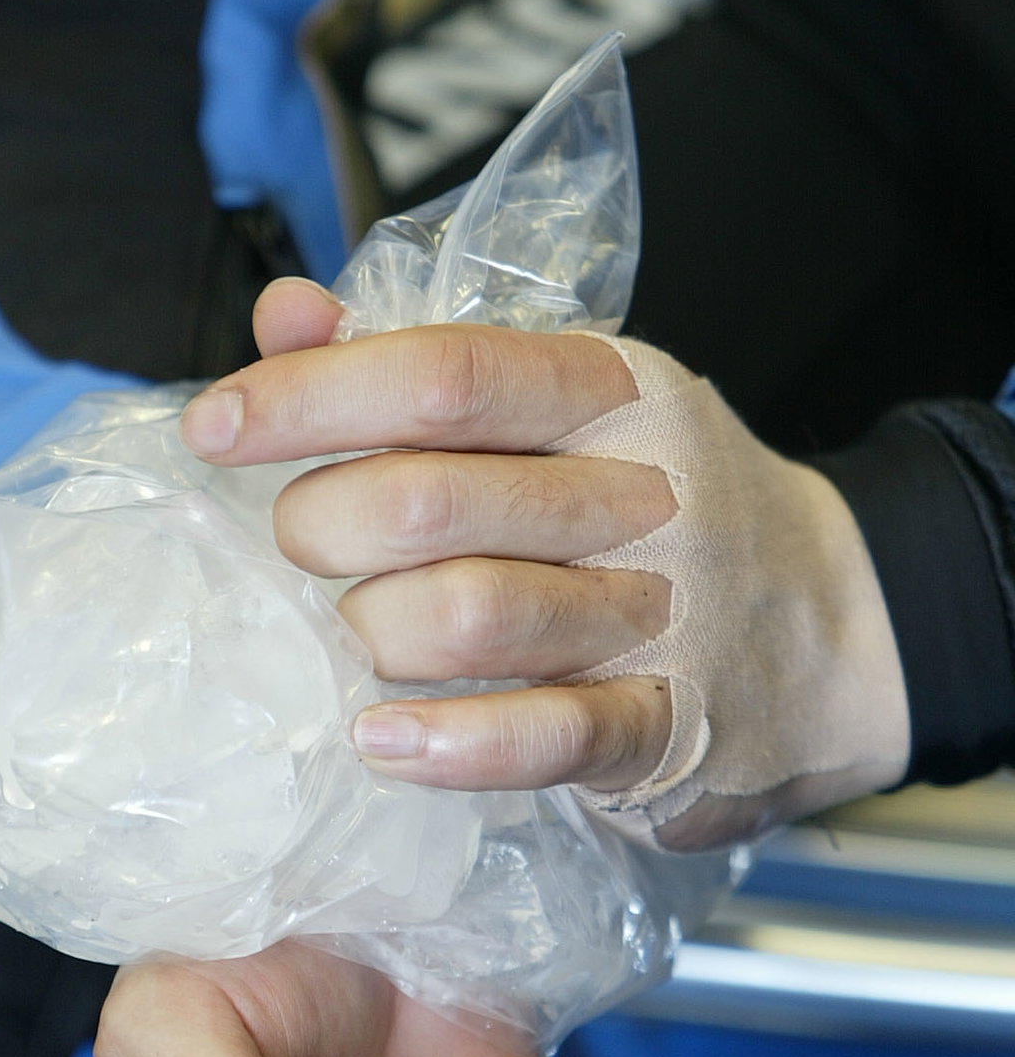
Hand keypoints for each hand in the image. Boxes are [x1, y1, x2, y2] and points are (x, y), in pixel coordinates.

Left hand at [178, 280, 907, 848]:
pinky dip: (449, 742)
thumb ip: (412, 359)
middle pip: (432, 495)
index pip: (441, 371)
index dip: (308, 396)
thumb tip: (284, 313)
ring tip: (359, 636)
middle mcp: (639, 491)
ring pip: (475, 613)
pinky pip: (547, 736)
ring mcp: (661, 613)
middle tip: (305, 548)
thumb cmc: (651, 506)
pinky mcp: (672, 727)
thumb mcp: (558, 408)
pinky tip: (382, 739)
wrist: (842, 624)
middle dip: (323, 525)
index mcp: (606, 389)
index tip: (213, 427)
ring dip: (376, 631)